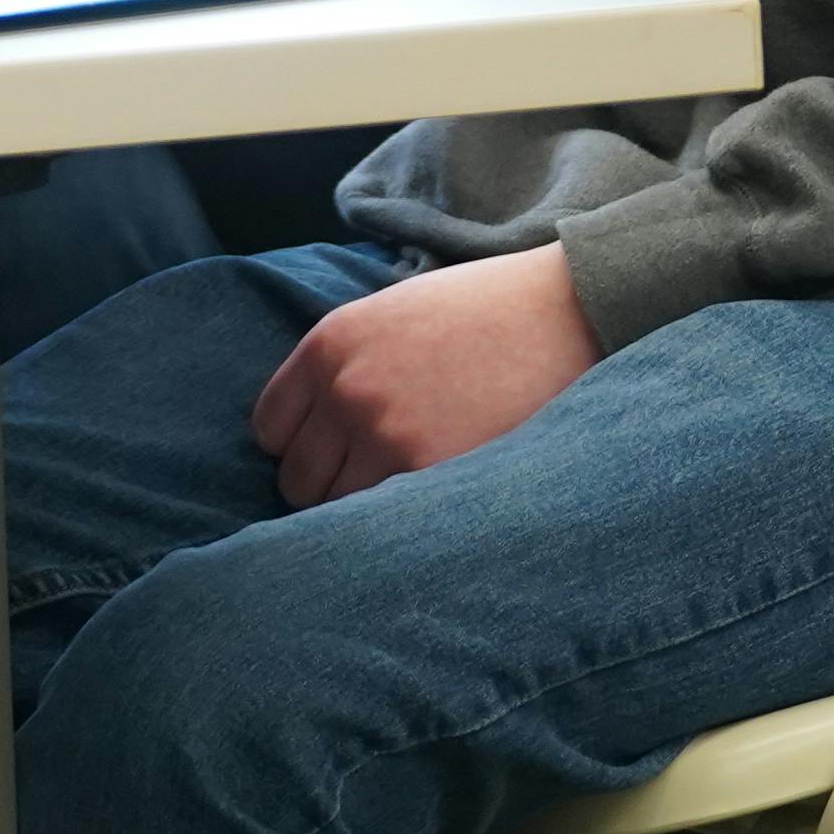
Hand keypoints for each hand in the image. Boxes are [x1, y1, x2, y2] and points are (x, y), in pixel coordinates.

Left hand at [243, 251, 596, 505]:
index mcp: (330, 345)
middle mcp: (346, 390)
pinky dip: (400, 523)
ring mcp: (385, 434)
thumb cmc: (482, 311)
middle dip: (329, 484)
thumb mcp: (390, 313)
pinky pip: (385, 522)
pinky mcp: (430, 470)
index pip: (269, 429)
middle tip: (376, 477)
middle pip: (296, 479)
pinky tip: (431, 503)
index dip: (301, 445)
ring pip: (336, 510)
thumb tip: (310, 427)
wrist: (565, 312)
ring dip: (364, 509)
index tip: (333, 451)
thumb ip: (344, 364)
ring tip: (408, 491)